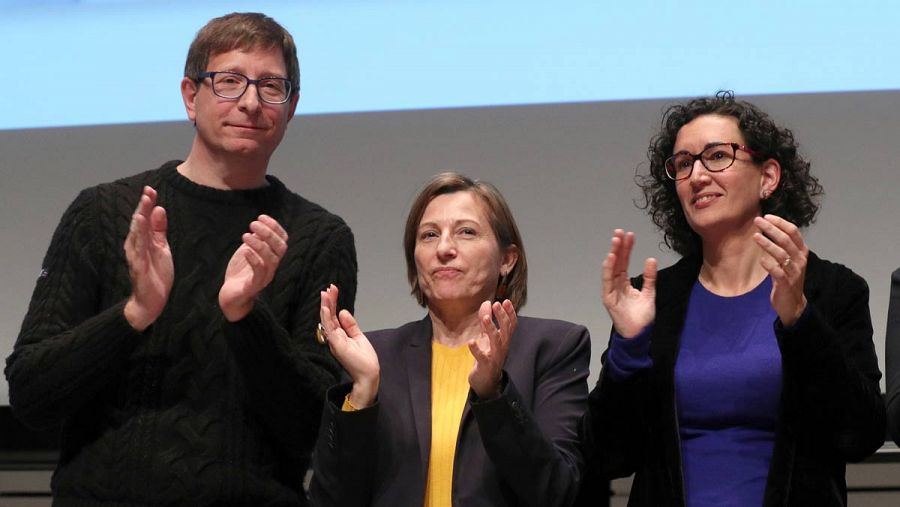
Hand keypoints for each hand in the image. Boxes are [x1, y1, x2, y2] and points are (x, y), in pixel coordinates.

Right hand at [123, 186, 172, 331]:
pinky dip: (138, 239)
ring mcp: (136, 257)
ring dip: (139, 220)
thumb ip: (159, 229)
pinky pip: (138, 251)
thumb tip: (159, 209)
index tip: (151, 189)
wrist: (152, 301)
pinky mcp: (139, 268)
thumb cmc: (155, 274)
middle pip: (138, 223)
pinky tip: (140, 229)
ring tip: (143, 205)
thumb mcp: (161, 248)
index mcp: (142, 240)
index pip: (143, 219)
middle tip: (148, 191)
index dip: (147, 204)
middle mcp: (136, 246)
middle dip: (142, 207)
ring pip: (136, 235)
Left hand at [219, 215, 287, 321]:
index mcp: (273, 257)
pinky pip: (259, 273)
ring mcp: (265, 277)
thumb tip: (258, 225)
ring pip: (271, 259)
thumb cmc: (241, 272)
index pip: (282, 240)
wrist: (231, 296)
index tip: (261, 217)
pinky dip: (254, 260)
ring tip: (245, 235)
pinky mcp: (254, 286)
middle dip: (269, 233)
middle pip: (281, 248)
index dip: (275, 227)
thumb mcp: (248, 251)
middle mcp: (273, 266)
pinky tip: (245, 251)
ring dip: (260, 244)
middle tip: (253, 223)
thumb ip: (256, 241)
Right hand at [320, 284, 379, 407]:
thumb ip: (350, 325)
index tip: (333, 291)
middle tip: (328, 288)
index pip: (333, 317)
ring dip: (326, 306)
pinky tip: (325, 307)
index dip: (332, 304)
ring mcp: (334, 341)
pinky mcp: (337, 344)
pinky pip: (329, 328)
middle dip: (328, 301)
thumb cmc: (364, 360)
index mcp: (339, 336)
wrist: (368, 374)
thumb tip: (342, 311)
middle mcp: (334, 338)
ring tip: (325, 293)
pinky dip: (326, 317)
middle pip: (329, 316)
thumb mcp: (358, 337)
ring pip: (327, 320)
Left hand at [468, 299, 516, 399]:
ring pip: (496, 341)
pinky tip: (470, 342)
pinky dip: (476, 349)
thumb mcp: (487, 337)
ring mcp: (495, 356)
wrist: (486, 382)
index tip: (506, 301)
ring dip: (491, 329)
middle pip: (506, 330)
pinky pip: (481, 356)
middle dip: (502, 317)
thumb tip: (486, 302)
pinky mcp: (485, 365)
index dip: (510, 313)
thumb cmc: (488, 357)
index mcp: (504, 340)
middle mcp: (502, 347)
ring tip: (486, 317)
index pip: (511, 325)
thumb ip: (486, 321)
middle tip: (497, 304)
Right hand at [601, 229, 656, 337]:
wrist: (638, 335)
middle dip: (618, 247)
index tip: (630, 235)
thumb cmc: (642, 317)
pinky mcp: (608, 298)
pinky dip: (608, 269)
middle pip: (616, 262)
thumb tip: (651, 259)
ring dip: (613, 254)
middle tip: (620, 232)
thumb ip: (650, 277)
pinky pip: (607, 281)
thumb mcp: (649, 294)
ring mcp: (611, 291)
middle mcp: (616, 284)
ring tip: (616, 241)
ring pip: (611, 269)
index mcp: (624, 283)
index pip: (624, 262)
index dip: (627, 249)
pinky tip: (611, 258)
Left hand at [753, 214, 808, 325]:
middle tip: (757, 220)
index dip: (780, 222)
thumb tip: (768, 228)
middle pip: (786, 240)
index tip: (766, 216)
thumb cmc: (788, 278)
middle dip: (771, 228)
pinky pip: (778, 272)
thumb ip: (782, 246)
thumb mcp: (788, 260)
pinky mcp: (786, 284)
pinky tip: (761, 260)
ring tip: (755, 236)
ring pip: (781, 254)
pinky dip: (769, 265)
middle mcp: (800, 260)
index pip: (793, 232)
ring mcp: (794, 272)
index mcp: (801, 251)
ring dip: (768, 244)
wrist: (793, 303)